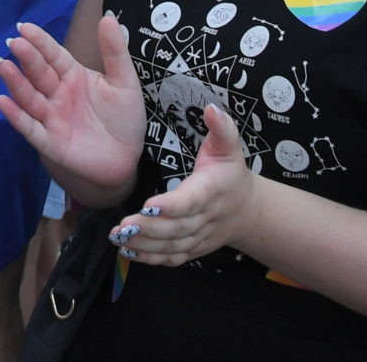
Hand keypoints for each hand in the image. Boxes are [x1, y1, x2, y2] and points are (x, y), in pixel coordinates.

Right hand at [0, 15, 146, 202]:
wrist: (127, 159)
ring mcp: (51, 117)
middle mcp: (57, 93)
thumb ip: (114, 52)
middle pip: (38, 73)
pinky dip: (14, 115)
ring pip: (29, 97)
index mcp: (73, 75)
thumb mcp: (125, 82)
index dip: (40, 42)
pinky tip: (1, 100)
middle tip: (14, 42)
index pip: (53, 55)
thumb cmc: (124, 119)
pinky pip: (29, 127)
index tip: (25, 27)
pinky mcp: (49, 142)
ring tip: (3, 65)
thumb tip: (108, 17)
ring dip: (15, 82)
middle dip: (26, 58)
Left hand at [113, 104, 262, 266]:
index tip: (148, 206)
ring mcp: (199, 237)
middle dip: (149, 229)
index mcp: (211, 191)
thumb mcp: (229, 147)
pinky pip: (172, 258)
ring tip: (117, 238)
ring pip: (172, 246)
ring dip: (144, 245)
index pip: (191, 201)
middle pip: (176, 228)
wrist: (249, 210)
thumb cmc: (231, 173)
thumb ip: (221, 128)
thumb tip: (212, 108)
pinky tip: (128, 252)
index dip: (171, 206)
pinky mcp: (193, 248)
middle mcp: (205, 218)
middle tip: (122, 226)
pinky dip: (151, 258)